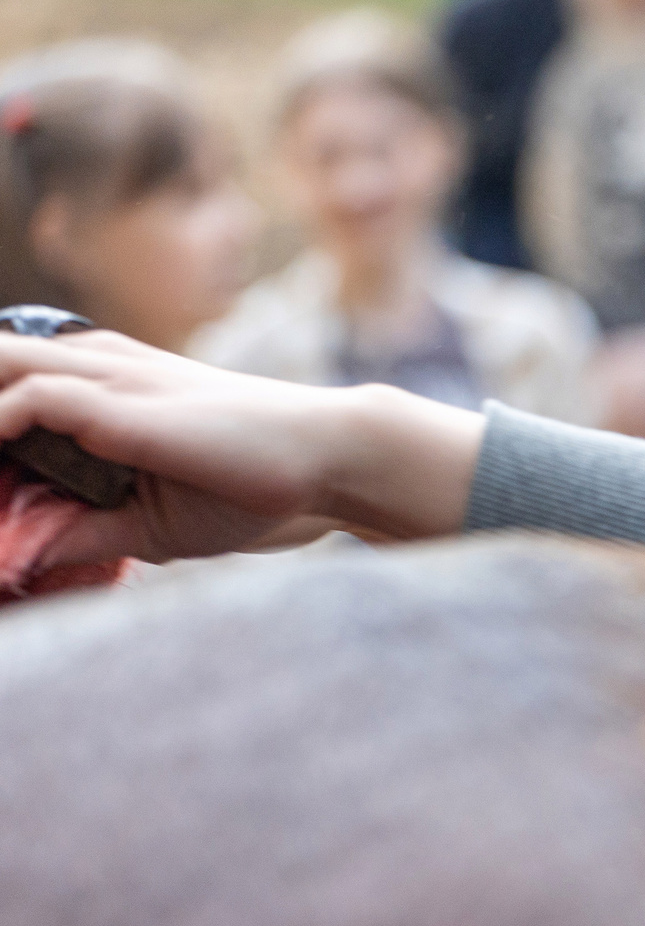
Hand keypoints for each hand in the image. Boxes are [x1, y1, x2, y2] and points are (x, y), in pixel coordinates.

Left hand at [0, 330, 482, 569]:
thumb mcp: (150, 523)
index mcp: (104, 382)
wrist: (330, 456)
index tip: (2, 497)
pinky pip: (24, 400)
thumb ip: (86, 533)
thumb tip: (24, 560)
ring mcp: (104, 378)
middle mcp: (96, 365)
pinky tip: (4, 486)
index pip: (9, 386)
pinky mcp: (117, 403)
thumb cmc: (257, 485)